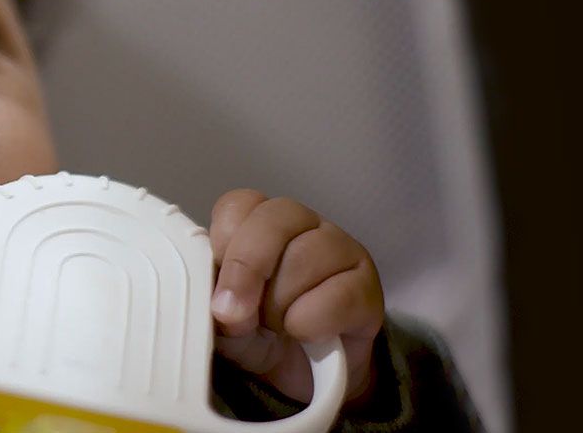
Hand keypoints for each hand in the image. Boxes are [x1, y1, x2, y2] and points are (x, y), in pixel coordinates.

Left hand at [208, 189, 384, 405]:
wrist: (303, 376)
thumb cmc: (261, 335)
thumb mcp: (224, 322)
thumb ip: (215, 306)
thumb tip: (224, 306)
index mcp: (260, 224)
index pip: (240, 205)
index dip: (223, 241)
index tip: (215, 279)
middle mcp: (303, 226)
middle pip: (275, 219)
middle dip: (246, 268)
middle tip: (235, 312)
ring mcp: (341, 249)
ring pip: (305, 257)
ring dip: (280, 304)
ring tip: (278, 326)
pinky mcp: (367, 286)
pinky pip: (336, 296)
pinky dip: (311, 323)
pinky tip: (306, 335)